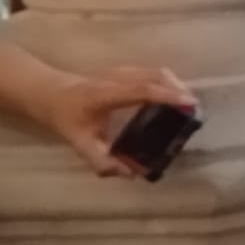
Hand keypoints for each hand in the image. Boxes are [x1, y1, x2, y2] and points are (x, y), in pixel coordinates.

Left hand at [38, 66, 196, 177]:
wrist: (50, 93)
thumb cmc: (67, 117)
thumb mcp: (79, 143)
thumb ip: (101, 161)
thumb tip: (130, 173)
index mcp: (107, 94)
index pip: (142, 90)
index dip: (167, 95)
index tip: (189, 103)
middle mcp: (117, 78)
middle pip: (155, 76)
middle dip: (178, 89)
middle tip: (194, 108)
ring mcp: (122, 71)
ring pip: (156, 71)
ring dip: (175, 84)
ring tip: (187, 103)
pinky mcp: (126, 71)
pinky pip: (152, 72)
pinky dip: (167, 82)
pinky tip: (172, 96)